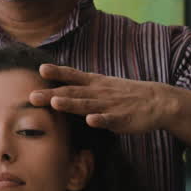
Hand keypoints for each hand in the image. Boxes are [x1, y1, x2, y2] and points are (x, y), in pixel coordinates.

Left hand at [29, 64, 178, 133]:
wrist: (158, 100)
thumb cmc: (126, 94)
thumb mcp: (103, 84)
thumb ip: (82, 86)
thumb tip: (58, 87)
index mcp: (95, 83)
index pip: (73, 76)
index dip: (57, 72)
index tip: (40, 69)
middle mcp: (99, 92)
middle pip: (72, 92)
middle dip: (51, 94)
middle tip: (32, 96)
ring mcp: (110, 105)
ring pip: (87, 105)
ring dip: (71, 104)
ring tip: (55, 103)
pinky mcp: (121, 119)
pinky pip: (109, 120)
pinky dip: (100, 119)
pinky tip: (91, 120)